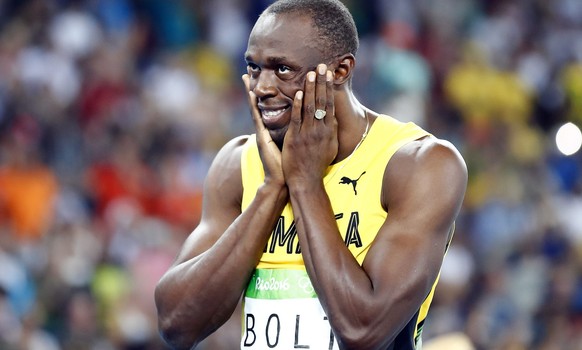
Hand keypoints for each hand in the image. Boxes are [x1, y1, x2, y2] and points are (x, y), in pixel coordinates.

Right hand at [242, 74, 284, 185]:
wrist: (280, 181)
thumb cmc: (286, 165)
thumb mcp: (288, 145)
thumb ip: (289, 133)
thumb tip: (298, 122)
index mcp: (268, 130)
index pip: (263, 108)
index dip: (259, 93)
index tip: (255, 79)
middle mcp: (262, 130)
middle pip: (255, 105)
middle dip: (250, 88)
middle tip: (246, 71)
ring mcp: (260, 134)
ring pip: (255, 109)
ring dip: (251, 92)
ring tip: (246, 78)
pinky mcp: (262, 139)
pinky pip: (260, 119)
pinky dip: (257, 107)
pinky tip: (256, 94)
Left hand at [283, 64, 337, 186]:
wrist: (306, 180)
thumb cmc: (318, 165)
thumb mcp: (330, 147)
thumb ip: (331, 131)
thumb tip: (332, 117)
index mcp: (329, 131)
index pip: (329, 104)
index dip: (329, 88)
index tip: (329, 74)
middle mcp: (320, 130)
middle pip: (321, 102)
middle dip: (321, 83)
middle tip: (322, 66)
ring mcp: (307, 134)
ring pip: (310, 107)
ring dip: (310, 89)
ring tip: (311, 73)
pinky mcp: (295, 139)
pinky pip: (297, 119)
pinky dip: (298, 105)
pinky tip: (299, 93)